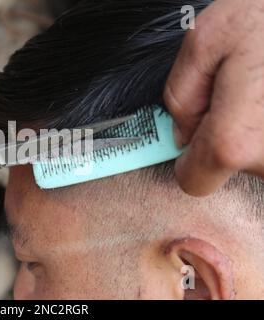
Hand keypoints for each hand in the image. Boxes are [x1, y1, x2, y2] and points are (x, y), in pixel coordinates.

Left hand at [164, 0, 263, 195]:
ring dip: (261, 127)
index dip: (192, 156)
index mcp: (235, 140)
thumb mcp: (206, 40)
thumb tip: (184, 134)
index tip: (202, 132)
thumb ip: (180, 95)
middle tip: (250, 89)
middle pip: (236, 167)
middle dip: (232, 133)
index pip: (195, 181)